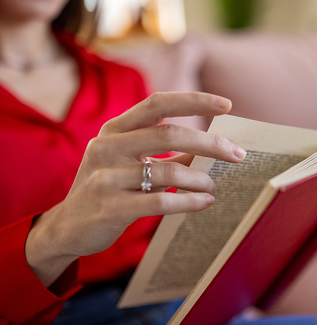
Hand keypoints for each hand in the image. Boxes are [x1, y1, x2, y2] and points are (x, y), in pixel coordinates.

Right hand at [25, 92, 245, 286]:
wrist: (68, 227)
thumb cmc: (109, 187)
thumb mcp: (132, 162)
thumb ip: (166, 152)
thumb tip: (211, 146)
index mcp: (115, 129)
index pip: (158, 103)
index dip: (194, 100)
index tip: (227, 105)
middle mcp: (107, 145)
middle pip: (169, 134)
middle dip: (210, 143)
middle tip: (237, 154)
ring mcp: (106, 176)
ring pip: (169, 169)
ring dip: (200, 179)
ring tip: (214, 187)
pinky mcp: (110, 206)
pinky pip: (161, 200)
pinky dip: (189, 201)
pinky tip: (204, 202)